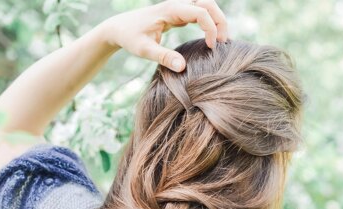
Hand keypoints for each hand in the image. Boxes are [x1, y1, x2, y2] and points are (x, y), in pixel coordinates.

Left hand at [102, 0, 227, 72]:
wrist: (119, 27)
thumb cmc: (130, 37)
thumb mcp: (145, 50)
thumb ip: (164, 57)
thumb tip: (183, 68)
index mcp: (171, 9)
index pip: (200, 12)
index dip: (210, 28)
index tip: (211, 48)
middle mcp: (176, 4)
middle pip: (208, 3)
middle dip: (220, 20)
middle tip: (224, 42)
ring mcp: (177, 7)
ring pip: (205, 5)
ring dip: (216, 19)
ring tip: (219, 41)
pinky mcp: (176, 13)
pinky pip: (198, 12)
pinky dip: (208, 22)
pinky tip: (208, 39)